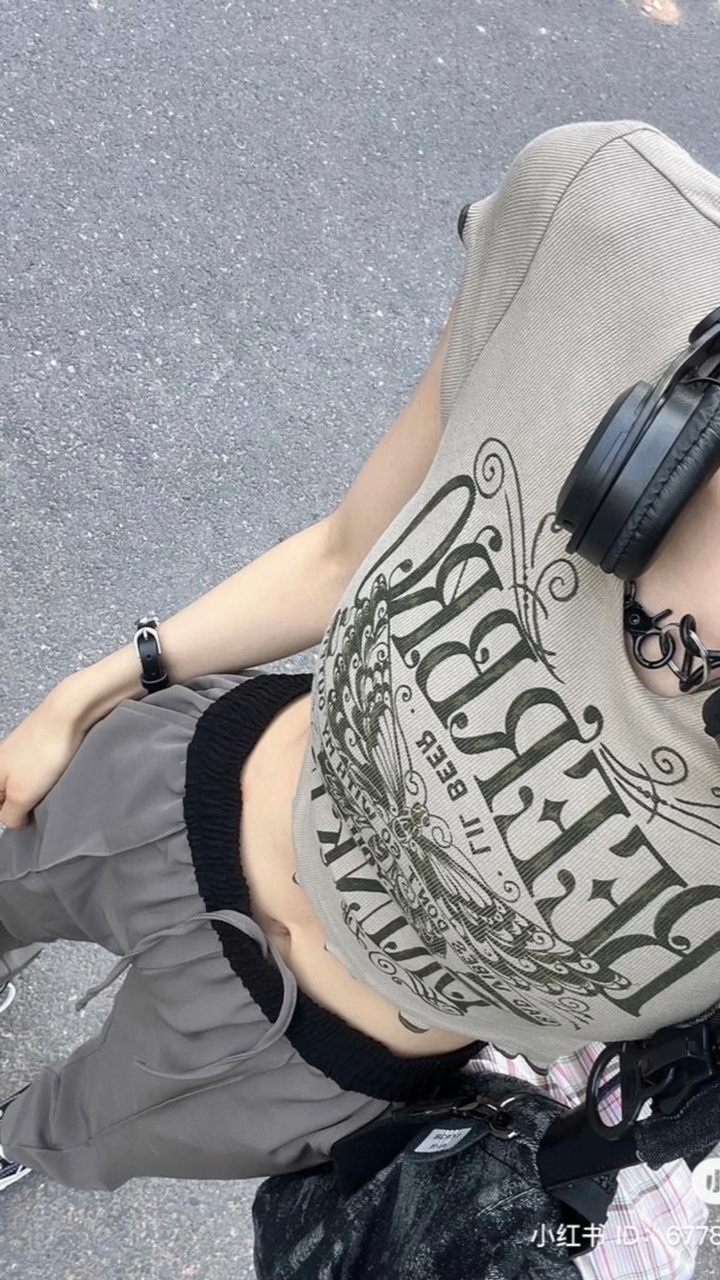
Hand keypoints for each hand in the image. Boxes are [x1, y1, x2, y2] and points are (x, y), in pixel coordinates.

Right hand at [0, 694, 87, 828]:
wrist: (68, 713)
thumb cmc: (42, 754)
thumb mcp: (21, 795)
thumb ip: (10, 815)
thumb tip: (15, 821)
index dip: (14, 816)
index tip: (31, 812)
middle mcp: (0, 760)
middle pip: (9, 796)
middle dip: (26, 803)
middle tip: (44, 800)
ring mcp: (19, 751)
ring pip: (25, 783)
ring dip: (40, 790)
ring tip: (54, 784)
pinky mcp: (38, 744)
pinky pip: (39, 770)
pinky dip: (49, 775)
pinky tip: (60, 773)